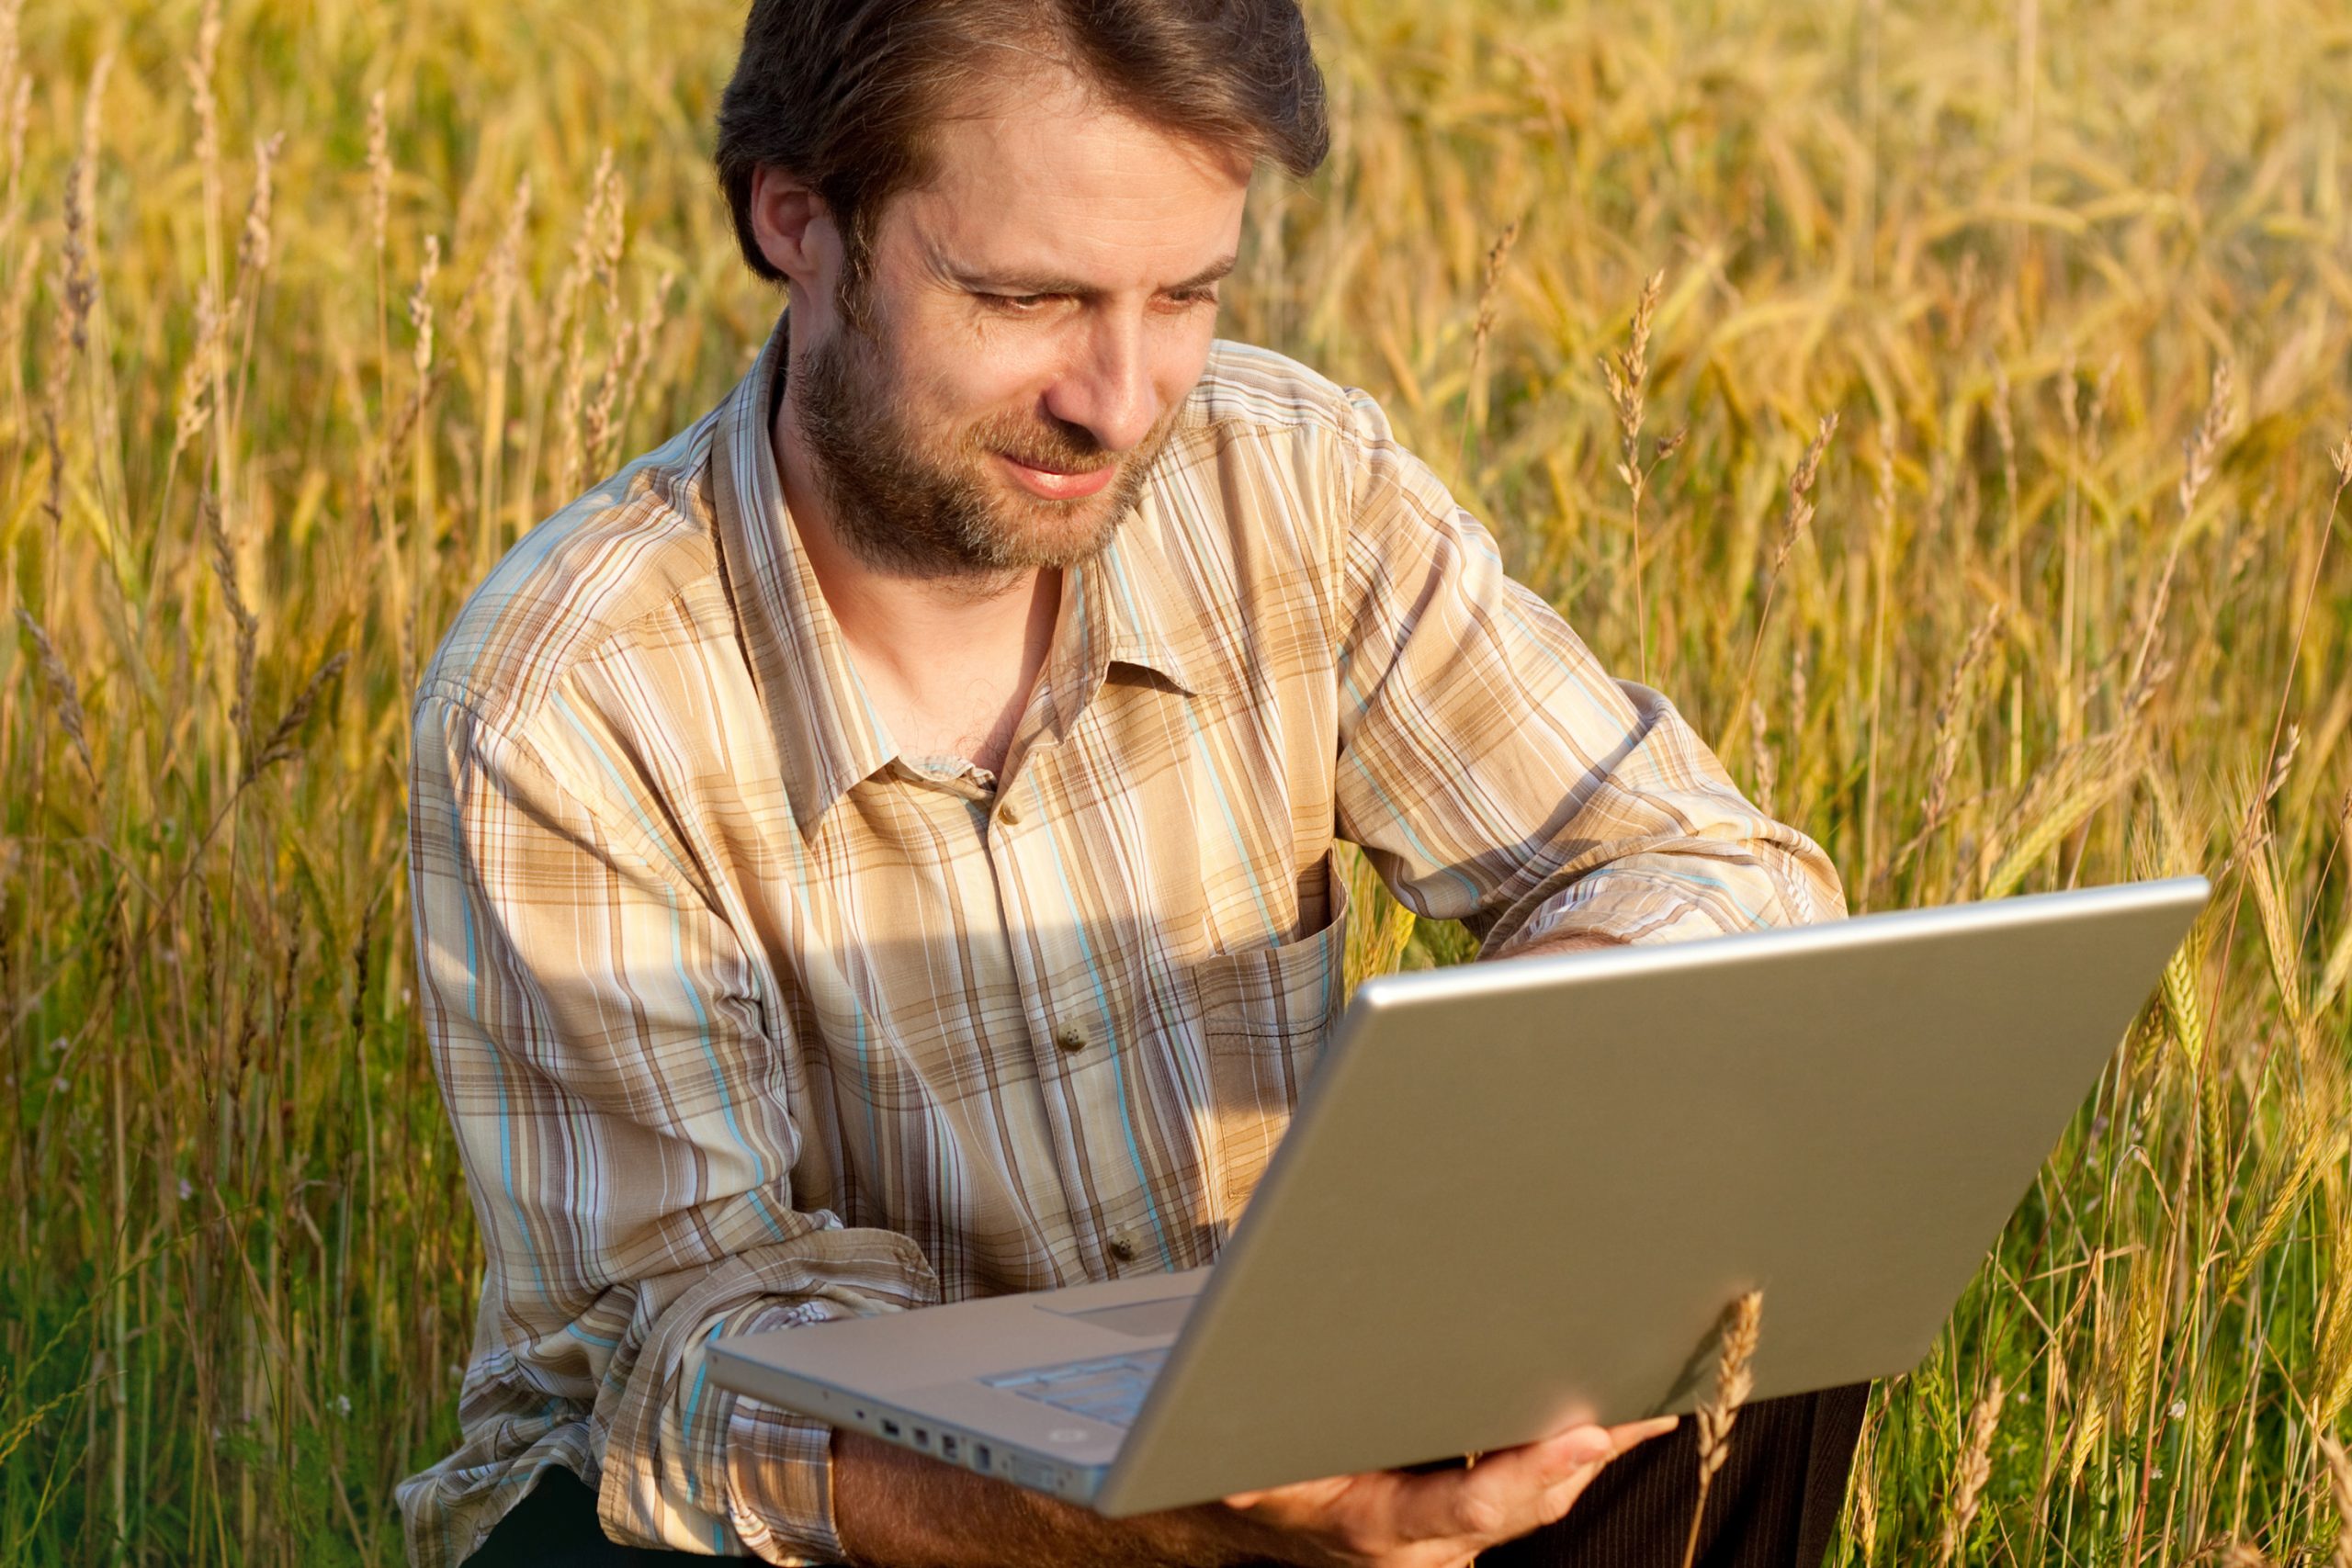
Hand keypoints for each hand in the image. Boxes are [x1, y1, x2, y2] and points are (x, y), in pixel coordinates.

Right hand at [1217, 1416, 1676, 1566]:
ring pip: (1537, 1505)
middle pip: (1525, 1507)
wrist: (1241, 1508)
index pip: (1470, 1506)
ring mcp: (1449, 1546)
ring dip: (1591, 1460)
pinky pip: (1528, 1501)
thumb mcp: (1244, 1473)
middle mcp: (1426, 1549)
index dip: (1531, 1474)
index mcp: (1378, 1528)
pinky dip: (1568, 1462)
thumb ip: (1253, 1481)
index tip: (1585, 1437)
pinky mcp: (1461, 1531)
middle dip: (1588, 1459)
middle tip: (1648, 1409)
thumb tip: (1243, 1482)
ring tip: (1650, 1407)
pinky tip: (1606, 1424)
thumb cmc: (1249, 1478)